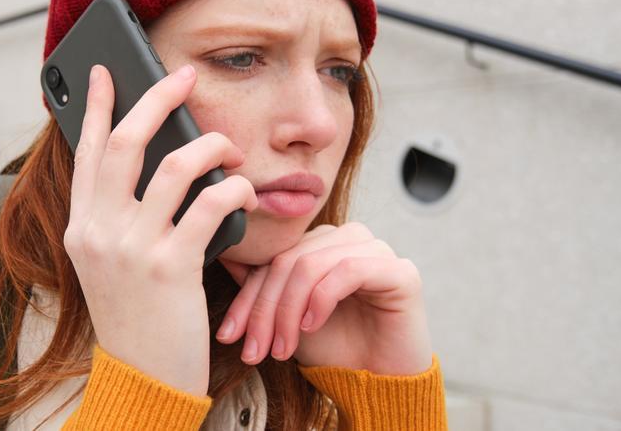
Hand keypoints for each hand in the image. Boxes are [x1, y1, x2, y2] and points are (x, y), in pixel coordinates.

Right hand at [63, 64, 257, 395]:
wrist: (143, 379)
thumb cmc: (136, 317)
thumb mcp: (109, 263)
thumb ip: (118, 215)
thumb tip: (153, 159)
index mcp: (81, 226)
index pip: (85, 150)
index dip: (95, 106)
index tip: (106, 72)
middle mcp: (99, 231)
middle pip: (126, 141)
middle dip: (158, 98)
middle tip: (184, 76)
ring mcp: (132, 248)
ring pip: (177, 165)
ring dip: (213, 145)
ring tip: (230, 150)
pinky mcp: (171, 267)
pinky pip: (211, 203)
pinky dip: (233, 187)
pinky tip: (243, 190)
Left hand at [216, 223, 431, 374]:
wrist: (379, 381)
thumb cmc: (336, 346)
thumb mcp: (286, 317)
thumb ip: (262, 285)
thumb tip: (222, 255)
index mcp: (322, 242)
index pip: (273, 259)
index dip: (247, 297)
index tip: (230, 335)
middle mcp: (349, 238)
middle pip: (288, 261)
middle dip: (265, 309)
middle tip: (254, 349)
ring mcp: (376, 250)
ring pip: (311, 264)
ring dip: (288, 311)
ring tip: (282, 347)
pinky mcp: (399, 271)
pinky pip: (348, 270)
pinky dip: (321, 299)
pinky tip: (311, 326)